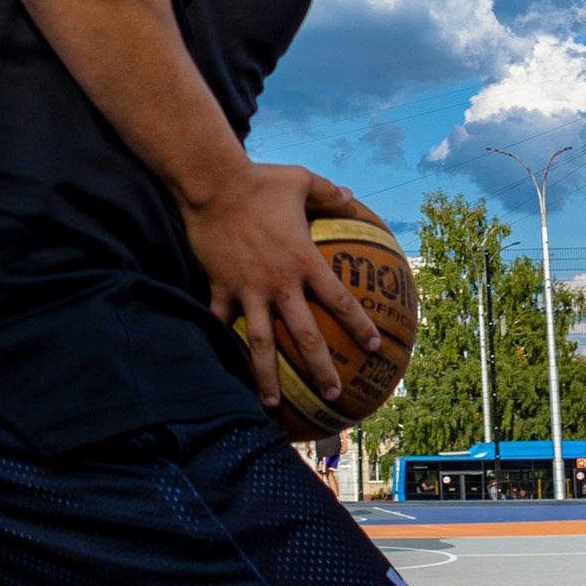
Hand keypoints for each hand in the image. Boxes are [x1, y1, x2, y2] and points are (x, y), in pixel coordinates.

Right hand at [185, 160, 383, 416]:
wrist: (212, 183)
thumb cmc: (260, 180)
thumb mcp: (301, 181)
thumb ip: (328, 193)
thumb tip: (350, 194)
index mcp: (304, 261)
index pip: (340, 301)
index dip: (359, 325)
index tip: (374, 347)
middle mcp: (280, 284)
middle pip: (305, 336)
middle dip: (320, 369)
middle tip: (333, 394)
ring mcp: (248, 289)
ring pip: (260, 343)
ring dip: (267, 377)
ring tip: (272, 405)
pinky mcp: (220, 287)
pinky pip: (220, 320)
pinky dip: (222, 341)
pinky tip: (223, 365)